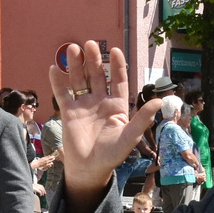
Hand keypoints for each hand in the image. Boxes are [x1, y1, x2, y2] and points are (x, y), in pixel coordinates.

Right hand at [50, 40, 160, 201]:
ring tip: (73, 49)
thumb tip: (159, 102)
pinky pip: (63, 93)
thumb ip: (142, 118)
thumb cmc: (113, 154)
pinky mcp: (69, 111)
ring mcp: (84, 105)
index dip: (117, 66)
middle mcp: (101, 101)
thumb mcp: (130, 136)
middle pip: (98, 75)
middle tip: (90, 44)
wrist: (90, 168)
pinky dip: (58, 81)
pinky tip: (55, 68)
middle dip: (94, 60)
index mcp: (118, 105)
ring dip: (76, 65)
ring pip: (80, 80)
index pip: (119, 80)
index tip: (115, 51)